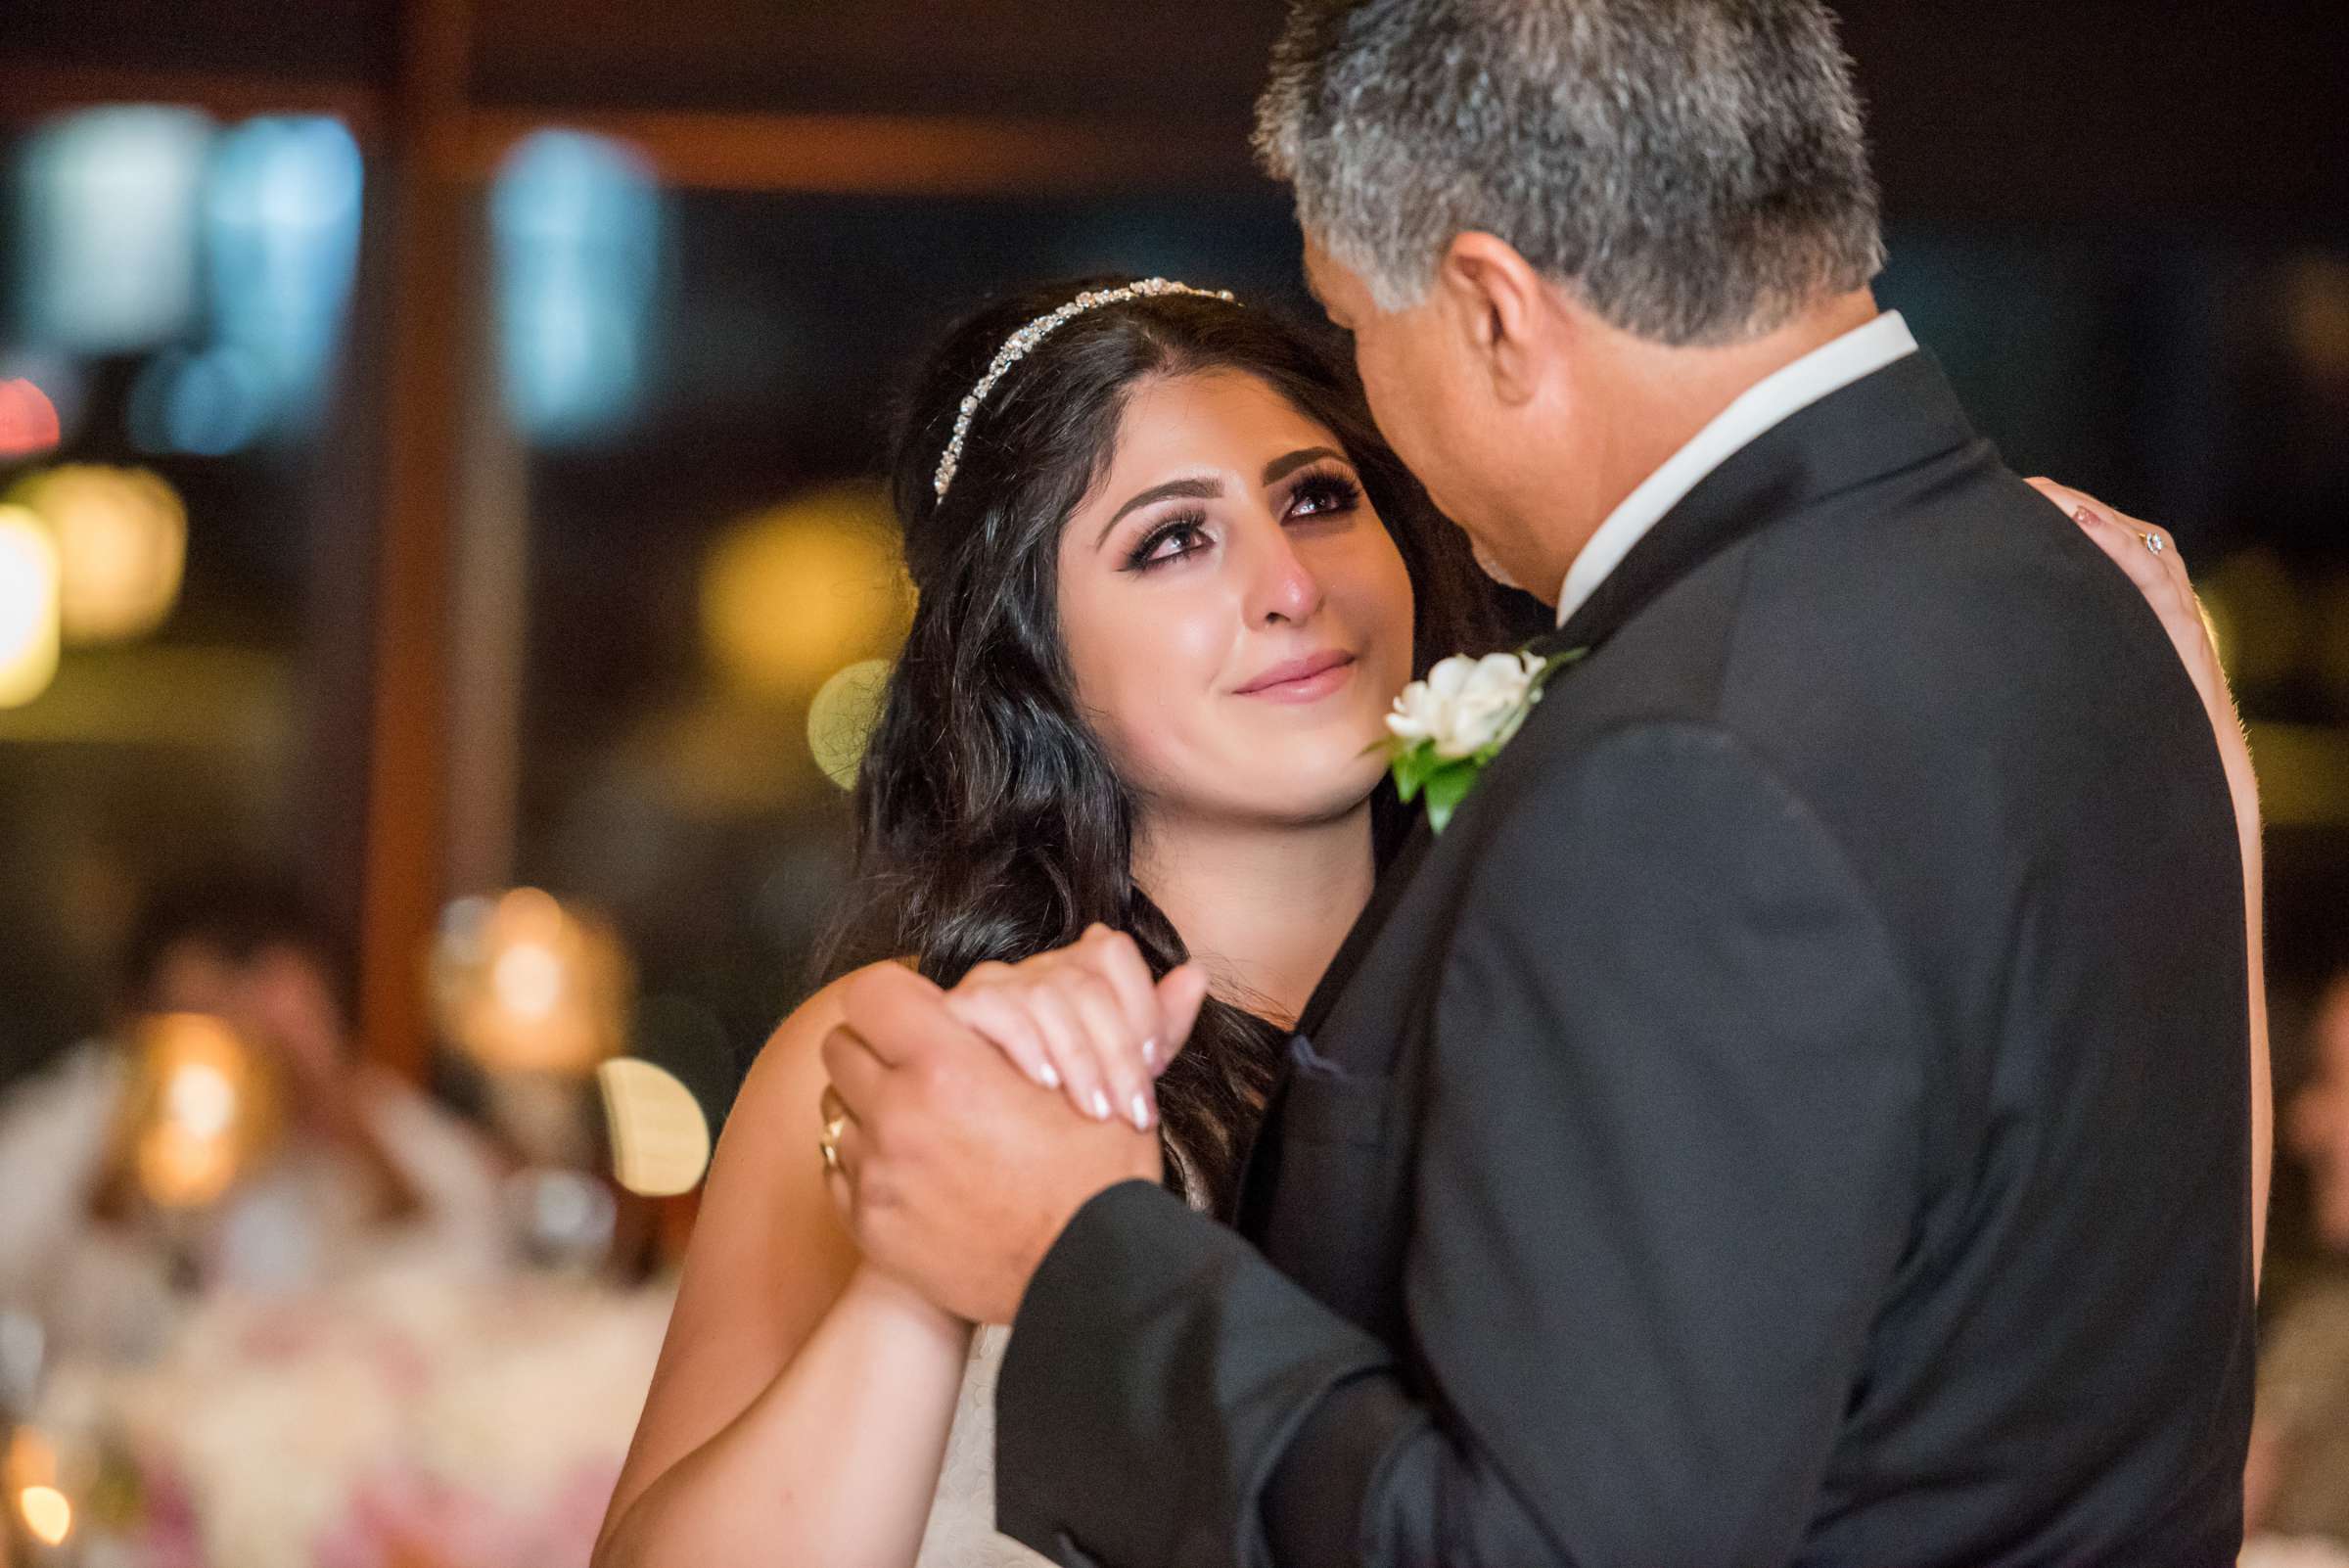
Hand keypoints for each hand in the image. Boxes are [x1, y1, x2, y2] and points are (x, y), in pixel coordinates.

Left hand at [820, 963, 1168, 1324]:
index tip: (925, 1012)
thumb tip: (1119, 943)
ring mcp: (877, 1175)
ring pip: (836, 1109)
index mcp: (947, 1066)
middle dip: (877, 1045)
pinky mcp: (870, 1227)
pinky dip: (868, 1163)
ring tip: (921, 1120)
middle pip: (842, 1046)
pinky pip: (839, 1170)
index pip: (872, 993)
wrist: (1089, 1279)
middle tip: (921, 1062)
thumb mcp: (1098, 1076)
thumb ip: (1080, 1009)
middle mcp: (897, 1115)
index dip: (898, 996)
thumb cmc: (1101, 1177)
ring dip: (870, 1104)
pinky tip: (916, 1170)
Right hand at [943, 926, 1210, 1132]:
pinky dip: (1025, 1045)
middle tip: (1131, 1111)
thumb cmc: (1074, 1098)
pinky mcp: (960, 1006)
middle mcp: (1039, 966)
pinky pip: (994, 1008)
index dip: (1141, 1006)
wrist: (1009, 1143)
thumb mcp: (1126, 1067)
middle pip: (1085, 985)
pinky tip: (1046, 1084)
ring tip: (1095, 1109)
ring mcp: (996, 980)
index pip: (1113, 953)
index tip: (1156, 1067)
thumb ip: (1163, 1025)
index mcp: (1079, 967)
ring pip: (1044, 997)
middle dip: (1117, 1053)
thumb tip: (1196, 975)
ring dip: (1078, 1058)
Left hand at [2030, 478, 2230, 729]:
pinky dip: (2117, 542)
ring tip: (2043, 492)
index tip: (2010, 496)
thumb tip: (1993, 617)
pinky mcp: (2181, 619)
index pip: (2090, 534)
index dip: (2052, 511)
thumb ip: (2057, 627)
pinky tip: (2084, 521)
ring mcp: (2171, 597)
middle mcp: (2153, 584)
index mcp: (2128, 588)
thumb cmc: (2127, 710)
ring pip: (2129, 537)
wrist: (2182, 754)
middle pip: (2107, 527)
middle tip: (2017, 486)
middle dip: (2061, 502)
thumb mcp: (2085, 657)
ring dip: (2083, 510)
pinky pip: (2150, 569)